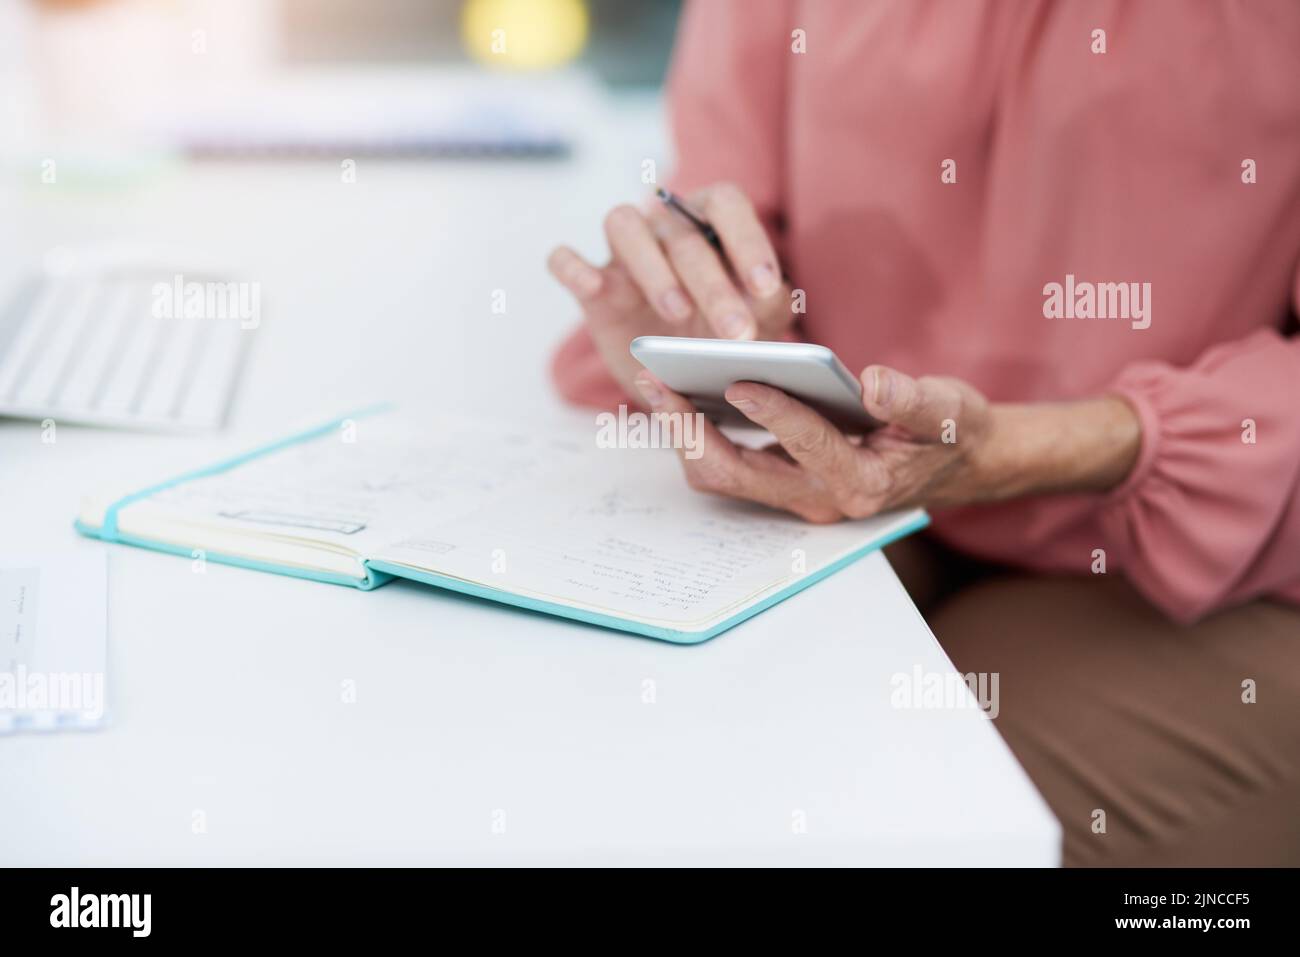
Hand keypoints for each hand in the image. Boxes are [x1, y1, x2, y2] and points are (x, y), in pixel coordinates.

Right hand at [547, 183, 793, 397]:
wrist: (682, 373)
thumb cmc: (724, 331)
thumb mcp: (760, 322)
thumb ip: (771, 305)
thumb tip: (768, 297)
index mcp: (710, 222)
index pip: (727, 204)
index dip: (747, 240)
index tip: (764, 287)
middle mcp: (665, 227)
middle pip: (684, 236)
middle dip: (713, 286)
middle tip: (736, 333)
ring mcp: (623, 254)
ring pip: (623, 225)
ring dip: (652, 268)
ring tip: (676, 313)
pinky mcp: (592, 289)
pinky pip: (565, 260)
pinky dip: (571, 266)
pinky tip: (591, 286)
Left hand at [633, 366, 1141, 520]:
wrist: (956, 462)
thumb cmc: (951, 432)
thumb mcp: (948, 410)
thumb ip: (913, 399)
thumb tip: (875, 382)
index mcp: (861, 483)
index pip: (805, 444)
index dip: (772, 411)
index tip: (739, 377)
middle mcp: (820, 499)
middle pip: (737, 475)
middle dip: (691, 430)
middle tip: (656, 381)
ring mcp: (796, 496)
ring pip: (722, 478)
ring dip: (684, 435)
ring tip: (654, 384)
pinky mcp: (782, 483)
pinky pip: (727, 468)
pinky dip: (699, 435)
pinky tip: (679, 393)